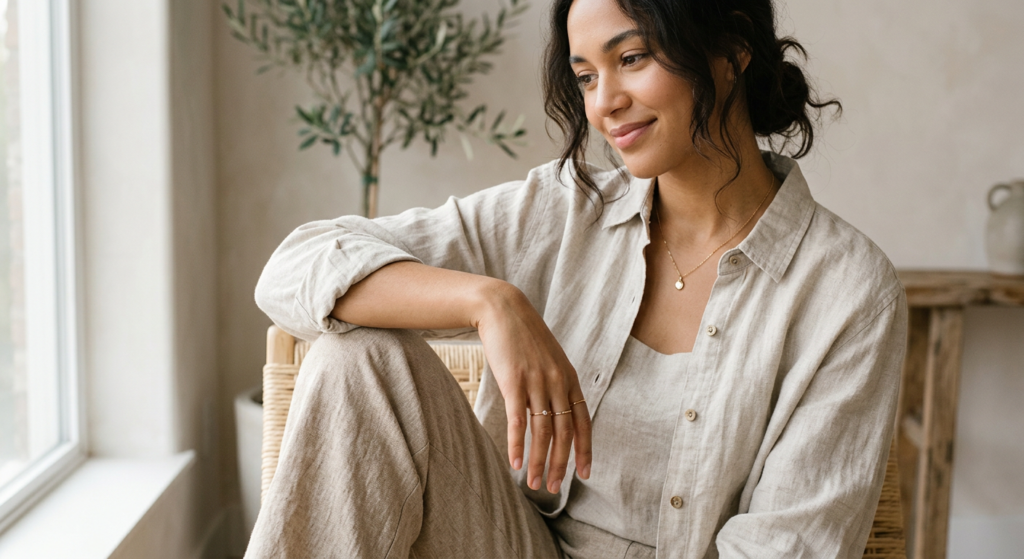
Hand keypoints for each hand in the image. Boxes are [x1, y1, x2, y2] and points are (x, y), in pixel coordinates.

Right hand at [473, 282, 591, 492]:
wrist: (503, 309)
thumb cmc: (524, 337)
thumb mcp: (549, 359)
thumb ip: (556, 384)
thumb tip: (556, 411)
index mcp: (569, 379)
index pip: (583, 422)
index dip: (585, 450)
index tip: (584, 474)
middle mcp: (557, 383)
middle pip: (564, 433)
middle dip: (559, 464)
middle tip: (552, 488)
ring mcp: (537, 382)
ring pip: (542, 431)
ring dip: (538, 461)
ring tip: (533, 483)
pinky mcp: (514, 381)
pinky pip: (518, 420)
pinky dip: (517, 444)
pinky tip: (514, 462)